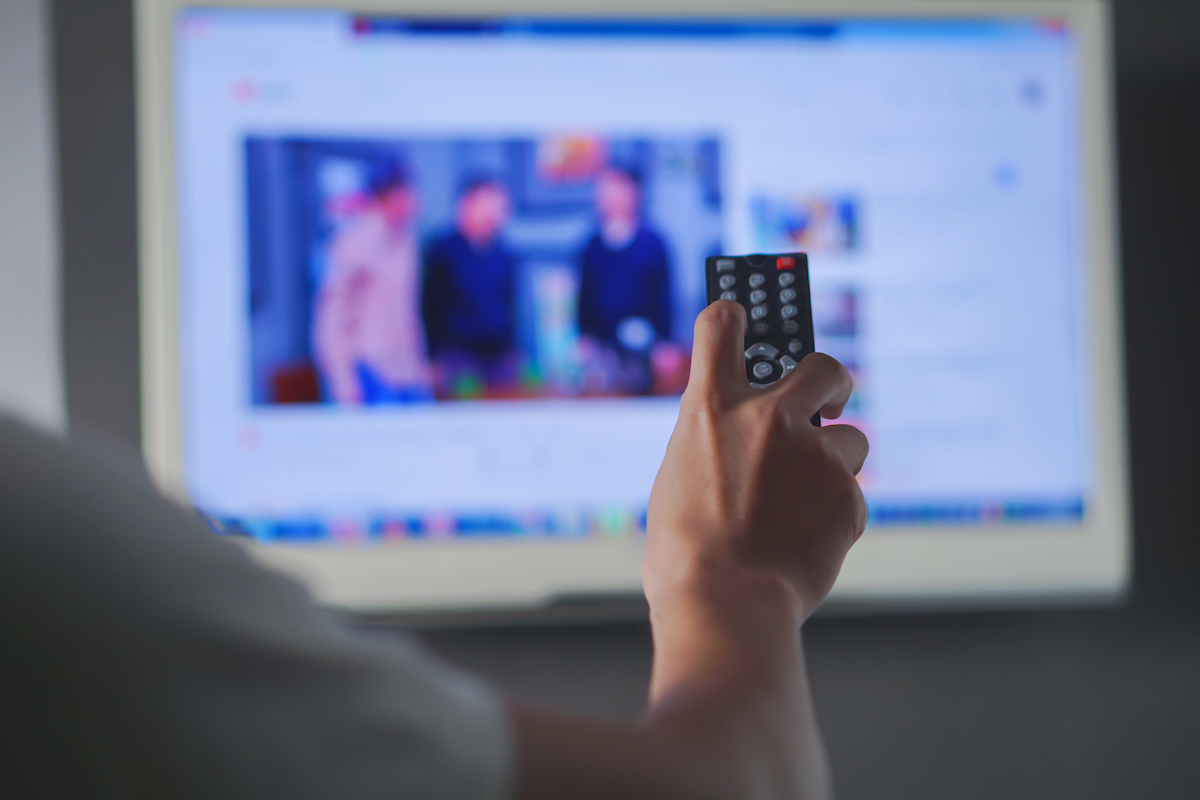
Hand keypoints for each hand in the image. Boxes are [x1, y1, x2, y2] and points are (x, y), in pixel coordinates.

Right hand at [645, 300, 868, 622]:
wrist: (724, 600)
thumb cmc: (684, 553)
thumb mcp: (678, 479)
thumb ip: (711, 446)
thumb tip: (736, 447)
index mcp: (711, 407)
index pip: (722, 325)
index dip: (735, 314)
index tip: (745, 315)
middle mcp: (768, 417)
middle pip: (823, 365)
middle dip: (832, 381)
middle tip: (831, 399)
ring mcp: (814, 453)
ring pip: (850, 440)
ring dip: (834, 465)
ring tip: (805, 504)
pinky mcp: (847, 494)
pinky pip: (850, 496)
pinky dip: (836, 515)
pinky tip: (807, 541)